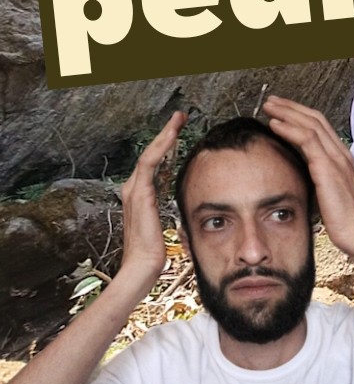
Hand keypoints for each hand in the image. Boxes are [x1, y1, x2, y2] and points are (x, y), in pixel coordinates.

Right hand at [118, 110, 186, 287]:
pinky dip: (160, 147)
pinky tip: (171, 135)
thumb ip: (171, 211)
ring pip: (150, 153)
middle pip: (150, 152)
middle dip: (165, 133)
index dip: (166, 145)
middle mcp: (133, 189)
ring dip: (164, 134)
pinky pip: (149, 163)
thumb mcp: (166, 225)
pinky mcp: (139, 195)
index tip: (180, 130)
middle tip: (180, 116)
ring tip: (178, 119)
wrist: (142, 267)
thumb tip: (190, 203)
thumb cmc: (155, 251)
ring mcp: (134, 191)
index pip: (154, 162)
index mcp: (140, 195)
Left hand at [260, 95, 353, 254]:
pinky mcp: (328, 167)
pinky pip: (307, 139)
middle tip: (272, 101)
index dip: (301, 116)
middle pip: (315, 119)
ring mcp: (337, 159)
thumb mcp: (330, 198)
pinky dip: (289, 128)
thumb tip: (300, 181)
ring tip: (269, 106)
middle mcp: (342, 154)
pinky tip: (275, 124)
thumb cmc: (346, 224)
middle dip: (292, 107)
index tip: (282, 112)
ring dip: (287, 112)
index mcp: (343, 160)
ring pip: (310, 124)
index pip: (321, 128)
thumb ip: (319, 183)